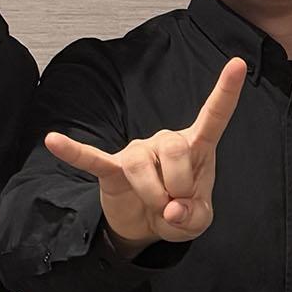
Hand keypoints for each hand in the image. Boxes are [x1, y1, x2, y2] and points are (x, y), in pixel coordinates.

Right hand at [45, 58, 247, 250]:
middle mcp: (165, 141)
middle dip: (180, 184)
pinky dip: (75, 152)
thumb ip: (195, 216)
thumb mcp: (197, 221)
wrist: (146, 227)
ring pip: (144, 165)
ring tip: (157, 207)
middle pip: (175, 148)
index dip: (226, 92)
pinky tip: (52, 140)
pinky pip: (92, 158)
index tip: (238, 64)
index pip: (213, 115)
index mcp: (196, 147)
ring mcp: (137, 152)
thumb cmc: (177, 212)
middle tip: (176, 205)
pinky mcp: (111, 167)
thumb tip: (172, 210)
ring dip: (154, 195)